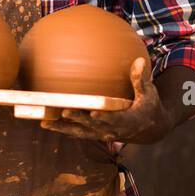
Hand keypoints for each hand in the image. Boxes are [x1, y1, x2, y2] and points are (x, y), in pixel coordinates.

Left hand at [40, 57, 172, 144]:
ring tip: (45, 123)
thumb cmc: (149, 106)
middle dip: (78, 120)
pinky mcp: (95, 135)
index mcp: (127, 120)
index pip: (113, 119)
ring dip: (63, 129)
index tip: (93, 112)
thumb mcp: (149, 94)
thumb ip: (141, 79)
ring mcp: (102, 135)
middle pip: (92, 126)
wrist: (149, 129)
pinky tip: (47, 124)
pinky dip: (62, 129)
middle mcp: (112, 130)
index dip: (103, 117)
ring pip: (80, 133)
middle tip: (64, 111)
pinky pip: (77, 133)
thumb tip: (140, 60)